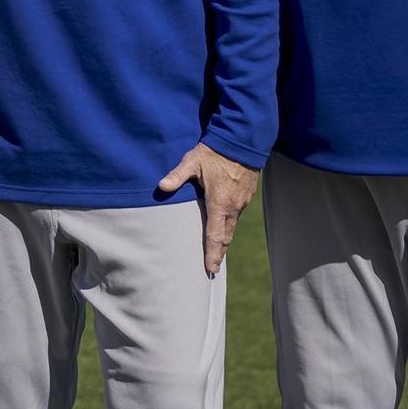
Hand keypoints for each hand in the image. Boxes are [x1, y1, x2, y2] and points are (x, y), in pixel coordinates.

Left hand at [158, 142, 260, 276]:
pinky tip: (224, 224)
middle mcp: (233, 206)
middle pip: (226, 236)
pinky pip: (237, 214)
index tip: (211, 268)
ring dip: (225, 238)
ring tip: (217, 249)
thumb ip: (177, 176)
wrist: (243, 140)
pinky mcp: (247, 195)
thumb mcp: (192, 161)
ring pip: (232, 225)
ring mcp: (242, 201)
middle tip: (214, 266)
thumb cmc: (216, 151)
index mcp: (219, 203)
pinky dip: (230, 224)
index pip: (215, 235)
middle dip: (219, 252)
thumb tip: (161, 187)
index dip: (212, 254)